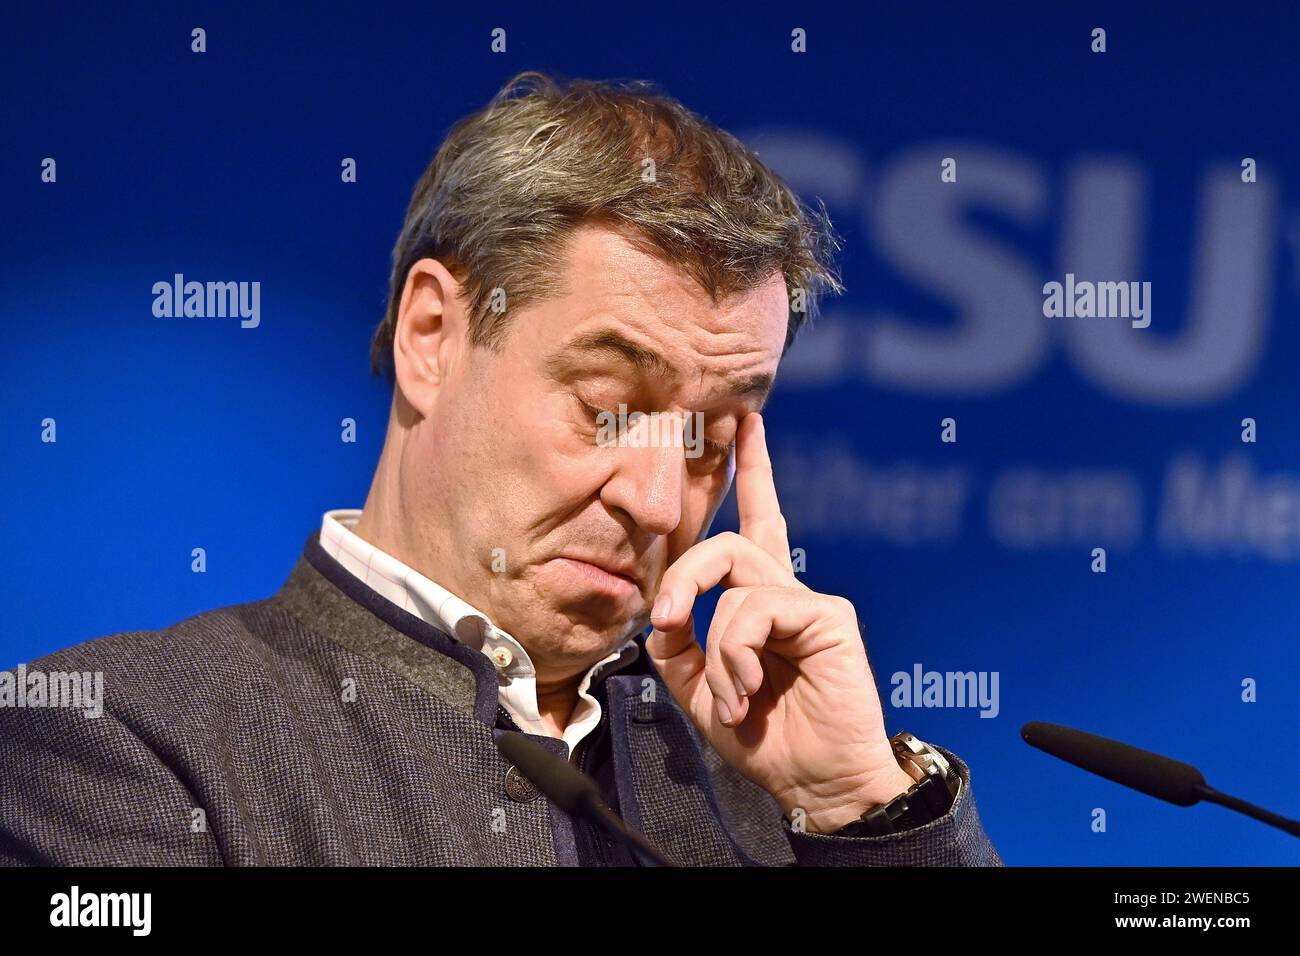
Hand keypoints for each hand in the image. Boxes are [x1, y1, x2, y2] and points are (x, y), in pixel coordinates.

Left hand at [646, 412, 914, 833]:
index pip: (751, 524)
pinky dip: (737, 654)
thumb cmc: (764, 737)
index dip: (750, 471)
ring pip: (735, 575)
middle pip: (731, 538)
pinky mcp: (826, 616)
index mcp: (759, 602)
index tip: (743, 422)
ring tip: (729, 695)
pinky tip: (746, 692)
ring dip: (716, 645)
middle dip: (686, 572)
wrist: (813, 783)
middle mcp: (786, 590)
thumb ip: (679, 646)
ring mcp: (809, 600)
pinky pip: (757, 608)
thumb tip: (661, 612)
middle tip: (669, 622)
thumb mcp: (700, 690)